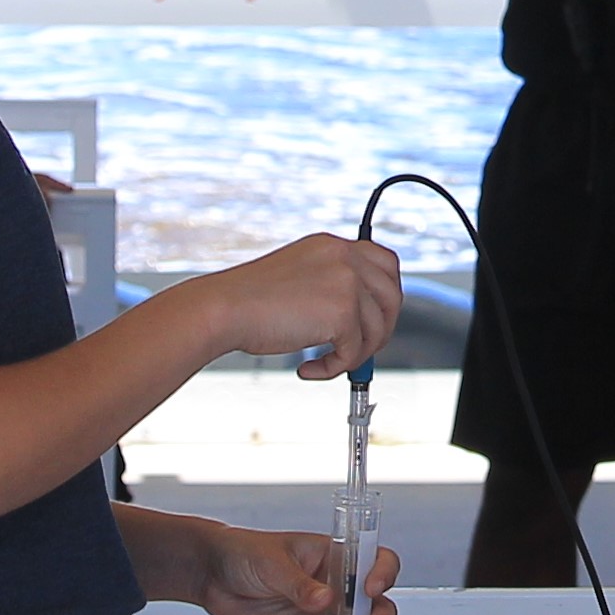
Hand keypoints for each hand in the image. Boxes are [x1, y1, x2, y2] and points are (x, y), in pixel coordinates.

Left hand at [149, 522, 399, 614]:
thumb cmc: (246, 552)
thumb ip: (298, 583)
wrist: (212, 575)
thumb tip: (324, 599)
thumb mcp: (272, 561)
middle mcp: (335, 589)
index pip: (374, 562)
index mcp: (334, 558)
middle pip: (373, 606)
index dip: (382, 574)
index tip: (372, 589)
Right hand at [207, 232, 402, 379]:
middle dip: (381, 329)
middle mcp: (345, 258)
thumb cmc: (248, 302)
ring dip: (356, 354)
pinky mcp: (343, 313)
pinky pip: (354, 352)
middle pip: (393, 296)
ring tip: (326, 362)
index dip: (388, 293)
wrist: (222, 309)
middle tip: (358, 350)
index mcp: (333, 246)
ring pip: (378, 329)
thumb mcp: (299, 279)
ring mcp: (347, 283)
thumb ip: (330, 287)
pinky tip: (308, 368)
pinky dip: (334, 368)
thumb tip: (362, 320)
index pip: (385, 263)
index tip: (377, 316)